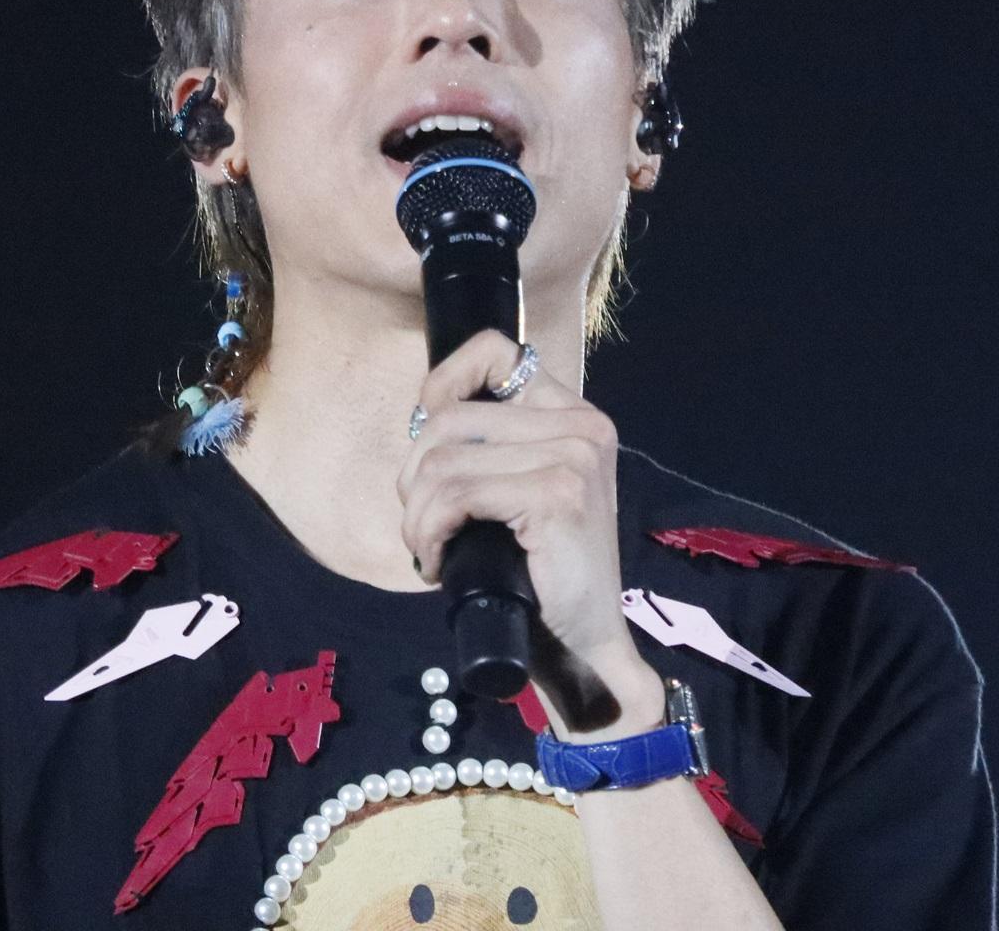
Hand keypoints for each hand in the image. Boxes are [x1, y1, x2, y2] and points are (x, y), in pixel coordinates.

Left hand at [395, 330, 662, 732]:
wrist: (584, 647)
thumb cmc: (543, 574)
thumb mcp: (519, 491)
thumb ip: (492, 448)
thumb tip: (421, 420)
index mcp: (575, 415)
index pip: (495, 351)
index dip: (442, 383)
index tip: (425, 440)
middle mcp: (582, 425)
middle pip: (449, 416)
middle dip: (415, 476)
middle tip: (425, 525)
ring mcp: (574, 457)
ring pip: (443, 460)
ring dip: (417, 514)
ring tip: (429, 549)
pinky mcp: (557, 494)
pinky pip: (455, 495)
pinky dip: (429, 531)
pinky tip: (437, 562)